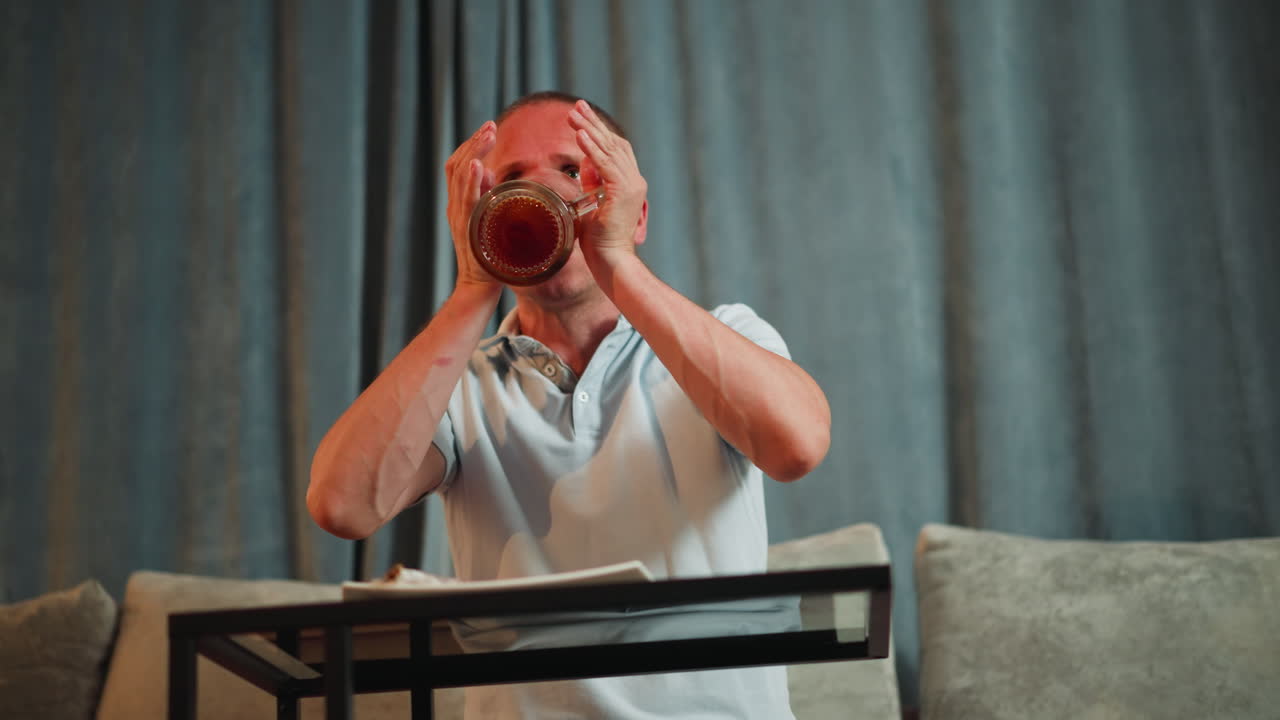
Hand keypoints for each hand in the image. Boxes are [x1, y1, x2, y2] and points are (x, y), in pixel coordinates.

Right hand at [443, 120, 498, 287]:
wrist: (478, 287)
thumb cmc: (489, 256)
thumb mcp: (487, 220)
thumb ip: (486, 197)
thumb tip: (490, 173)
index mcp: (459, 202)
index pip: (458, 166)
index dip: (471, 145)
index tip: (489, 129)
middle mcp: (455, 206)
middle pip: (456, 165)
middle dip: (475, 142)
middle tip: (491, 126)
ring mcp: (459, 216)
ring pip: (460, 177)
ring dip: (474, 152)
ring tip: (488, 134)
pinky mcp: (467, 228)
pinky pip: (465, 200)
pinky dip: (470, 180)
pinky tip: (476, 165)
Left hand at [567, 100, 647, 267]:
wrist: (612, 261)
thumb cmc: (600, 242)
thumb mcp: (592, 205)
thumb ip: (591, 185)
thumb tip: (583, 164)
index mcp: (629, 184)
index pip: (616, 150)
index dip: (599, 133)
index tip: (582, 118)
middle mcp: (634, 180)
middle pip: (614, 143)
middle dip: (594, 123)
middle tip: (578, 105)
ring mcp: (631, 184)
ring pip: (609, 149)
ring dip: (589, 129)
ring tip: (573, 114)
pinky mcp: (623, 190)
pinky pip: (605, 162)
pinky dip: (591, 147)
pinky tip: (578, 134)